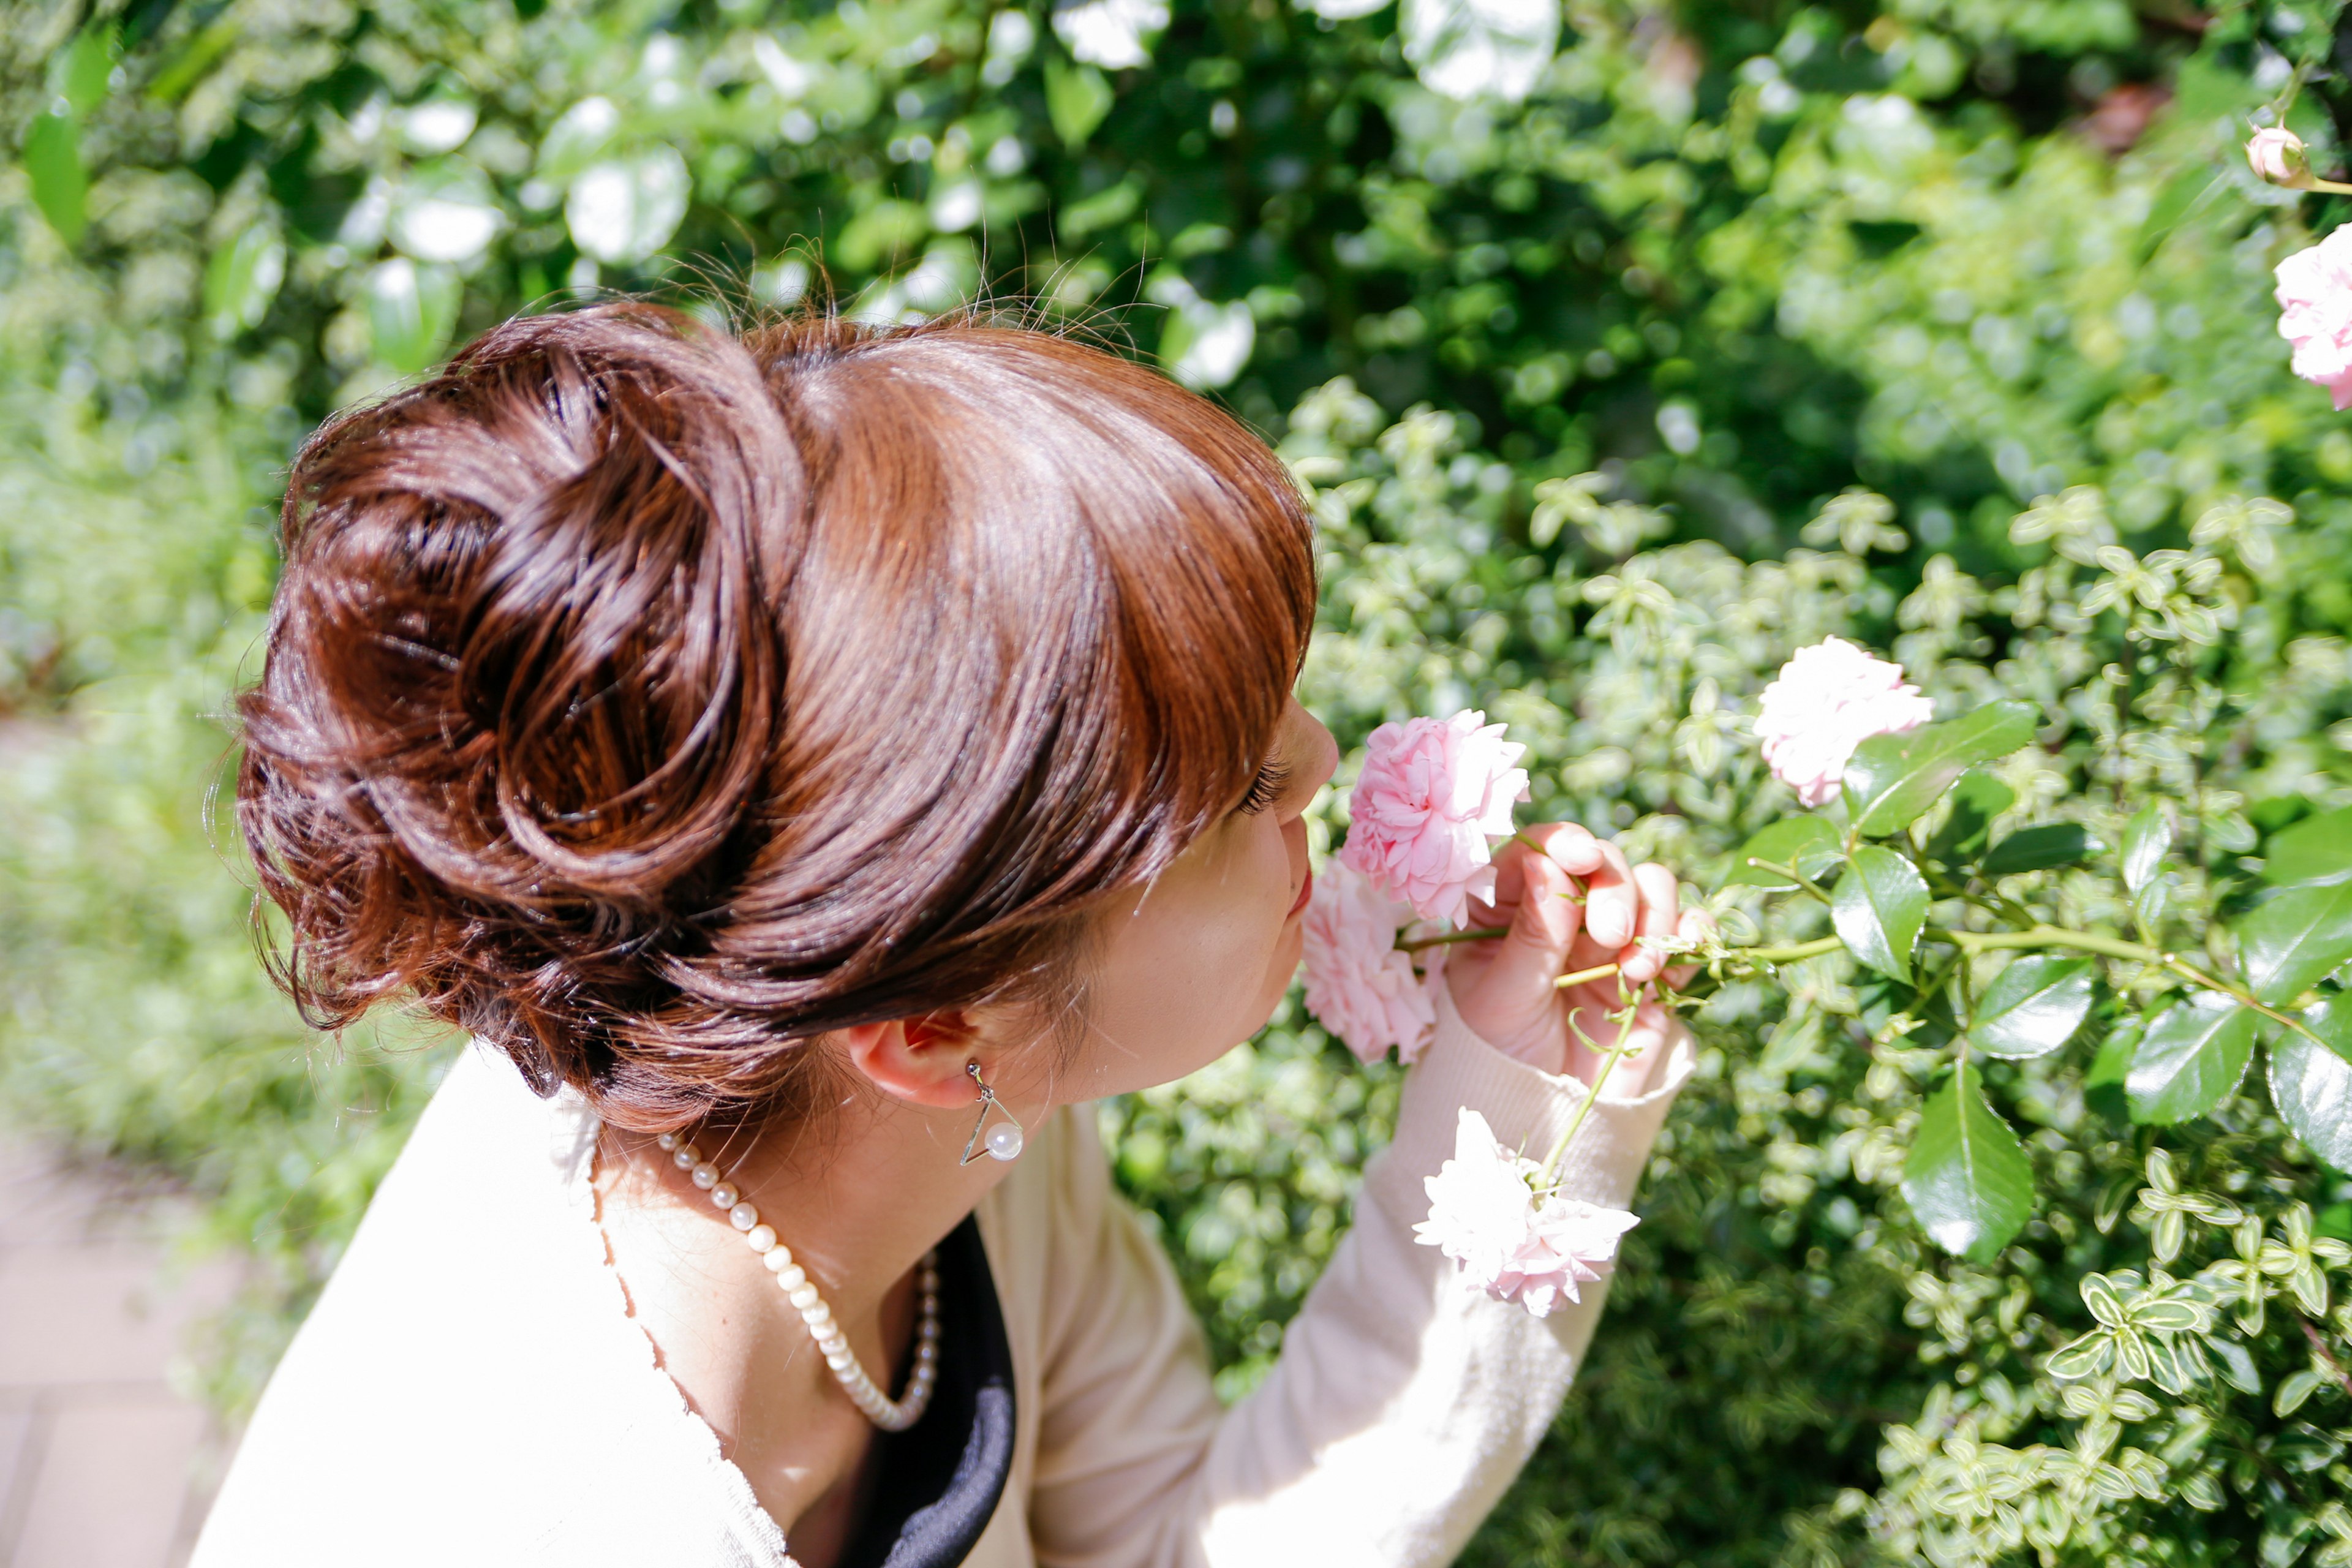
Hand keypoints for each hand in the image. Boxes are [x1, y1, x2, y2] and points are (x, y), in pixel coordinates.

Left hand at [1443, 823, 1705, 1081]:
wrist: (1544, 1110)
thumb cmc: (1500, 1052)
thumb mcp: (1501, 996)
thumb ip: (1529, 934)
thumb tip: (1546, 864)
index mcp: (1506, 906)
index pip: (1537, 851)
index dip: (1562, 843)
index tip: (1581, 856)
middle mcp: (1562, 909)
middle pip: (1603, 862)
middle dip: (1614, 890)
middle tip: (1611, 937)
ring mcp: (1611, 936)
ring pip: (1651, 885)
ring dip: (1655, 914)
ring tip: (1639, 969)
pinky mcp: (1654, 966)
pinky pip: (1687, 928)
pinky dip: (1692, 933)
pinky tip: (1676, 964)